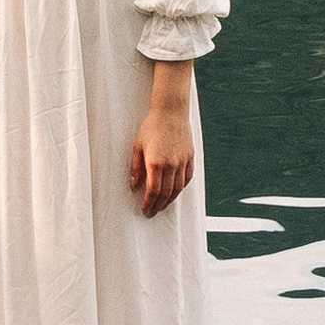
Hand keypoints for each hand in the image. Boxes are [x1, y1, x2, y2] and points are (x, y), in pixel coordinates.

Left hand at [130, 74, 195, 217]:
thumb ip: (136, 168)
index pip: (153, 191)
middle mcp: (171, 165)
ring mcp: (182, 162)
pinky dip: (180, 189)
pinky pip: (186, 179)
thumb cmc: (152, 126)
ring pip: (178, 189)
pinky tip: (174, 193)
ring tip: (162, 206)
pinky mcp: (190, 158)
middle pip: (166, 193)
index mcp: (156, 162)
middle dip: (158, 206)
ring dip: (170, 200)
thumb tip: (135, 185)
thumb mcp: (138, 146)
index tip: (145, 209)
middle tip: (152, 212)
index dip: (148, 203)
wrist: (171, 112)